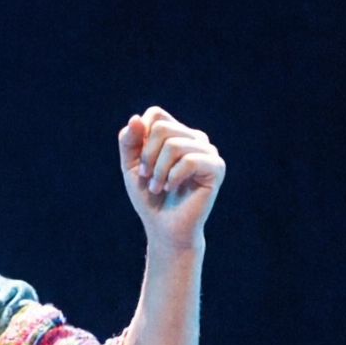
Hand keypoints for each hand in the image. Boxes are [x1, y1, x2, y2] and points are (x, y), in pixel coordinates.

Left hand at [119, 107, 223, 249]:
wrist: (166, 230)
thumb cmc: (151, 199)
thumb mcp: (131, 166)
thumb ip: (129, 141)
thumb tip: (136, 119)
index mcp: (178, 133)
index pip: (156, 114)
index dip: (141, 138)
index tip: (140, 164)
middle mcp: (196, 138)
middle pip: (162, 128)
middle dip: (148, 156)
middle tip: (148, 179)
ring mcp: (208, 151)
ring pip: (174, 144)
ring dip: (159, 171)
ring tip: (158, 188)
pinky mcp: (216, 167)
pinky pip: (188, 160)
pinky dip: (173, 177)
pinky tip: (172, 188)